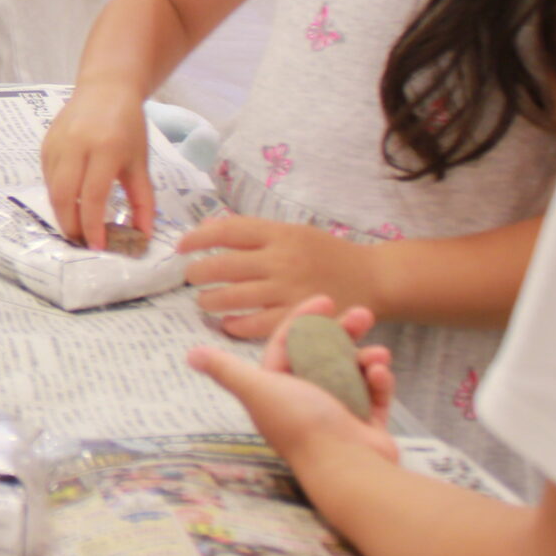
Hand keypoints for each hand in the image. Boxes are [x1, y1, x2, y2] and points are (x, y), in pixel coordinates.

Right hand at [39, 81, 154, 248]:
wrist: (105, 88)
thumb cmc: (128, 126)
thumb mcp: (140, 162)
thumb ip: (143, 200)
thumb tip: (143, 235)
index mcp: (105, 148)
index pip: (92, 196)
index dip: (92, 225)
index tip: (98, 246)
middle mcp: (76, 145)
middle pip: (63, 196)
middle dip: (70, 225)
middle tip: (82, 243)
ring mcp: (56, 144)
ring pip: (52, 189)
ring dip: (62, 214)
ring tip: (76, 228)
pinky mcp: (45, 144)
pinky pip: (47, 178)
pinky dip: (57, 196)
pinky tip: (69, 203)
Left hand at [177, 215, 377, 339]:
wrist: (373, 278)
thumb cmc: (326, 255)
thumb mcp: (294, 232)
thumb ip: (256, 234)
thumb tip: (208, 231)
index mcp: (280, 233)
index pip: (227, 230)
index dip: (198, 237)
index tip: (181, 246)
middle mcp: (282, 260)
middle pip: (223, 265)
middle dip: (198, 272)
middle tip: (191, 277)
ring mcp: (289, 290)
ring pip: (233, 297)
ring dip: (211, 300)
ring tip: (205, 301)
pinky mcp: (298, 318)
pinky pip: (255, 325)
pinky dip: (235, 325)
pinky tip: (228, 324)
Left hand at [189, 298, 399, 469]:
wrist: (346, 466)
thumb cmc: (301, 425)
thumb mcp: (258, 390)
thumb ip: (226, 370)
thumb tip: (191, 355)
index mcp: (278, 389)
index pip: (289, 344)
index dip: (304, 319)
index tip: (326, 300)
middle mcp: (306, 399)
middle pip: (325, 353)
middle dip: (344, 332)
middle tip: (363, 315)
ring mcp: (339, 412)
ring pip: (353, 371)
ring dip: (366, 357)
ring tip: (378, 352)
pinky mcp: (367, 425)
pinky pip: (374, 394)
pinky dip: (379, 382)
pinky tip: (380, 373)